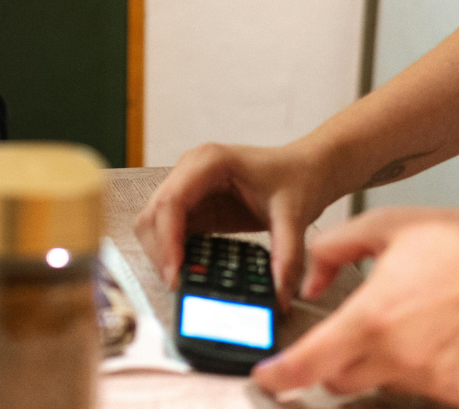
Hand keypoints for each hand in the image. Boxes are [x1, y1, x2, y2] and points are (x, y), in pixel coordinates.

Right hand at [134, 141, 327, 309]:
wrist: (305, 168)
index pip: (172, 200)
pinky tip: (192, 271)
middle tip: (179, 284)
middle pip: (154, 212)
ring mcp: (188, 186)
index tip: (176, 273)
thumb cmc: (296, 179)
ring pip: (154, 221)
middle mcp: (190, 170)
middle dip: (160, 250)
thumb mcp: (294, 216)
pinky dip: (173, 252)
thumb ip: (287, 256)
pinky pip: (170, 230)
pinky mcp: (194, 204)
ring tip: (184, 280)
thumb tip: (278, 297)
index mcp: (209, 162)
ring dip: (162, 252)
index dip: (167, 238)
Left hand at [253, 202, 458, 405]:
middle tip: (342, 335)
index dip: (281, 375)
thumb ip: (329, 251)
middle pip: (340, 382)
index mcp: (372, 317)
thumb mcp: (377, 226)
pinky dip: (415, 369)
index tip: (266, 377)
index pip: (311, 362)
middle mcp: (400, 356)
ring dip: (377, 363)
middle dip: (330, 363)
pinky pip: (421, 389)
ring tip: (402, 321)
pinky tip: (429, 335)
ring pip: (381, 386)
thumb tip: (307, 282)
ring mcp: (434, 380)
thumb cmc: (452, 239)